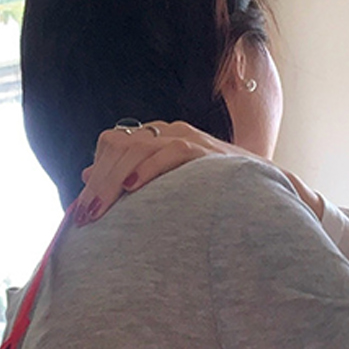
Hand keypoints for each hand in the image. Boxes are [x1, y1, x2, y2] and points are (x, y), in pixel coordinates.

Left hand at [76, 121, 324, 223]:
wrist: (266, 193)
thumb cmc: (213, 197)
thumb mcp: (167, 188)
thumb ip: (131, 180)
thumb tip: (86, 176)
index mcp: (158, 138)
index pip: (113, 143)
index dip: (95, 173)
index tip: (81, 208)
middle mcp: (170, 131)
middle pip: (120, 145)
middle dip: (99, 183)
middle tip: (83, 217)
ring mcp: (188, 138)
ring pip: (138, 147)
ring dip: (114, 180)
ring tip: (98, 209)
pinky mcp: (205, 151)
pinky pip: (171, 152)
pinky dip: (148, 169)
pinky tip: (131, 188)